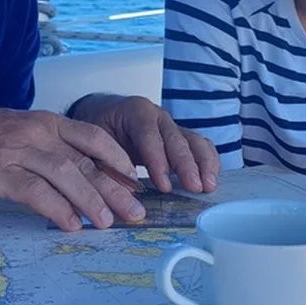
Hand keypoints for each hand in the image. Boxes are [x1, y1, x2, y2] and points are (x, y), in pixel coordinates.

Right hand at [0, 103, 147, 231]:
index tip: (137, 181)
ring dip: (91, 200)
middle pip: (87, 161)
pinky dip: (57, 208)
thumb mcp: (21, 132)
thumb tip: (79, 178)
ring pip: (67, 174)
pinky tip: (71, 224)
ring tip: (108, 223)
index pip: (94, 138)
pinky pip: (36, 191)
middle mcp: (39, 134)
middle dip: (115, 188)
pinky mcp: (1, 172)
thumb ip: (49, 150)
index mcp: (48, 123)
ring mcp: (20, 152)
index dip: (119, 159)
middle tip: (136, 212)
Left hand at [68, 94, 220, 194]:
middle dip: (187, 165)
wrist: (103, 113)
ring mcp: (172, 126)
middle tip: (195, 187)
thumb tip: (122, 192)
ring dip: (204, 164)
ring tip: (209, 186)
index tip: (164, 186)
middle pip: (177, 139)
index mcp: (136, 112)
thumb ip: (107, 163)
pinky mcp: (180, 138)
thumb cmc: (98, 128)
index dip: (159, 162)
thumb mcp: (94, 143)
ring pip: (194, 141)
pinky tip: (211, 179)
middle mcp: (158, 116)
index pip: (150, 137)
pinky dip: (208, 162)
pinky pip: (200, 146)